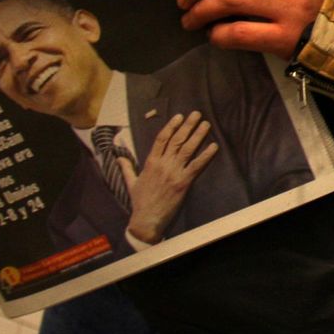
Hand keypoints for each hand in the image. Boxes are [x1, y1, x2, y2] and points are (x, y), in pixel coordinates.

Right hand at [123, 112, 218, 243]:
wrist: (146, 219)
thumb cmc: (140, 202)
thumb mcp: (131, 182)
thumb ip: (127, 168)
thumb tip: (119, 157)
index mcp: (150, 162)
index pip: (161, 139)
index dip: (171, 126)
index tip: (179, 116)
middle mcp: (162, 164)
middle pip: (177, 140)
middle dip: (187, 126)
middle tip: (197, 114)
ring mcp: (173, 173)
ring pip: (187, 149)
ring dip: (198, 135)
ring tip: (206, 124)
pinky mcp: (183, 183)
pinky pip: (196, 166)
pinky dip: (206, 156)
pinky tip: (214, 146)